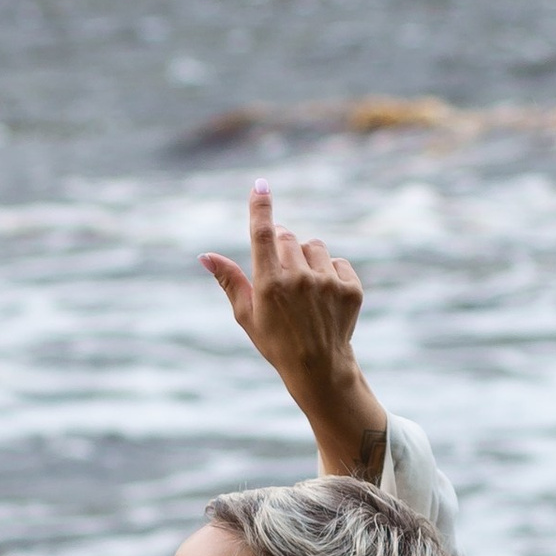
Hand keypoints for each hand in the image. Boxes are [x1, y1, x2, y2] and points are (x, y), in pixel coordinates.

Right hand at [201, 183, 386, 478]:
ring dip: (308, 260)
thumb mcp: (246, 315)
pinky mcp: (350, 289)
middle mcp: (299, 280)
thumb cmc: (275, 342)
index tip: (260, 185)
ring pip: (315, 247)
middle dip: (283, 248)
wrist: (320, 369)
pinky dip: (332, 274)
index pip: (264, 234)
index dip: (261, 207)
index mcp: (269, 284)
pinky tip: (326, 299)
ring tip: (306, 290)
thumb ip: (229, 280)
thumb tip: (205, 256)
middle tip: (283, 276)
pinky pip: (338, 263)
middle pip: (289, 237)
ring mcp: (327, 284)